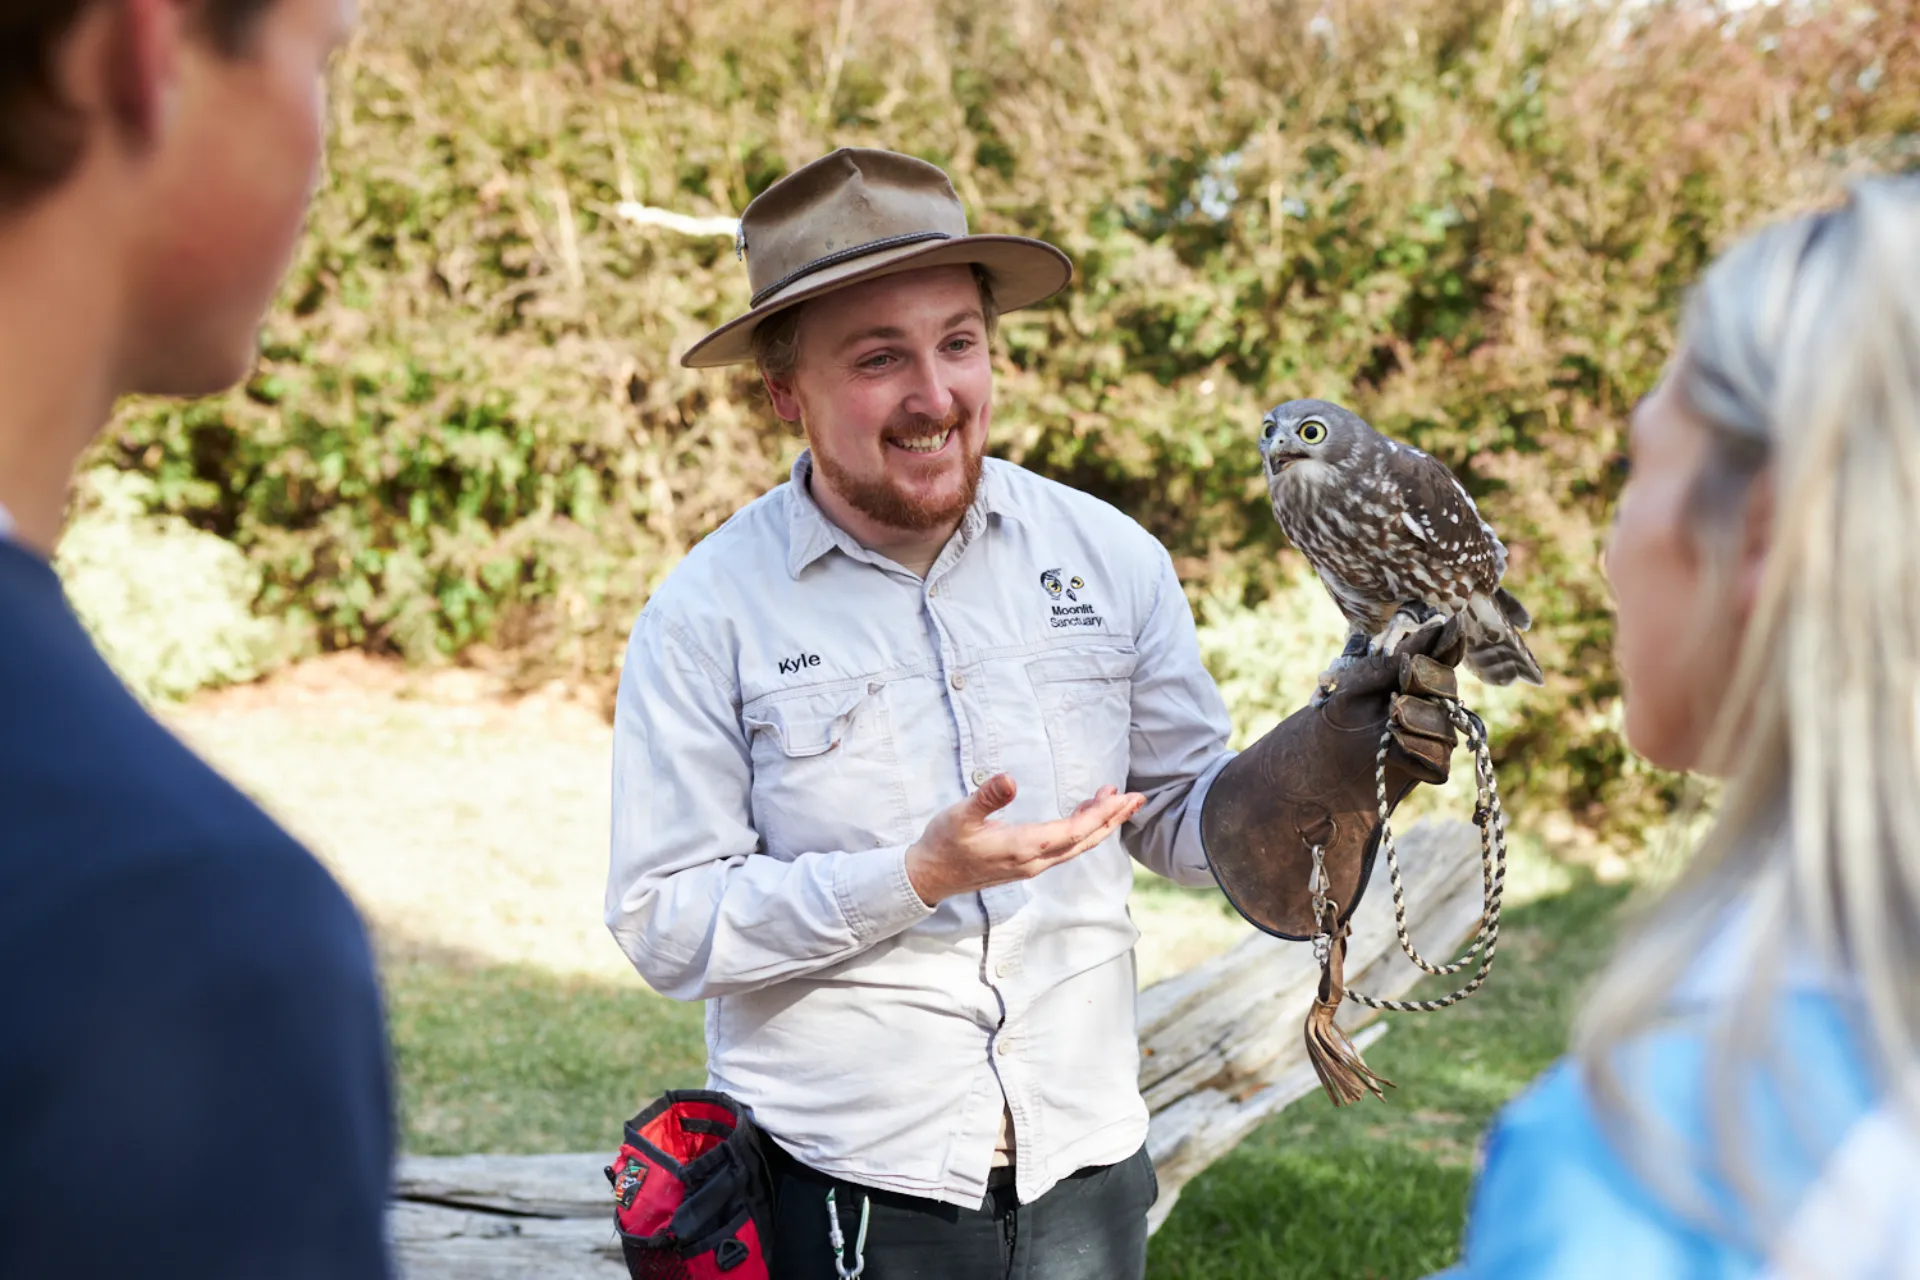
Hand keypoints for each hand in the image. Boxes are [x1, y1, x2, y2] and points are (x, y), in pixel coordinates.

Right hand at [904, 776, 1144, 905]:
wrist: (930, 875)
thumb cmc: (944, 842)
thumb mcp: (960, 814)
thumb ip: (986, 797)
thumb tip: (1009, 778)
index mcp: (1023, 847)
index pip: (1073, 830)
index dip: (1100, 814)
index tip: (1122, 796)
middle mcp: (1034, 861)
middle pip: (1084, 841)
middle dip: (1112, 819)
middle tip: (1137, 798)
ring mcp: (1032, 865)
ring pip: (1077, 846)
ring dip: (1099, 824)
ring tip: (1116, 801)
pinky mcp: (1026, 864)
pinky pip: (1065, 848)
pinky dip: (1082, 831)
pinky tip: (1085, 815)